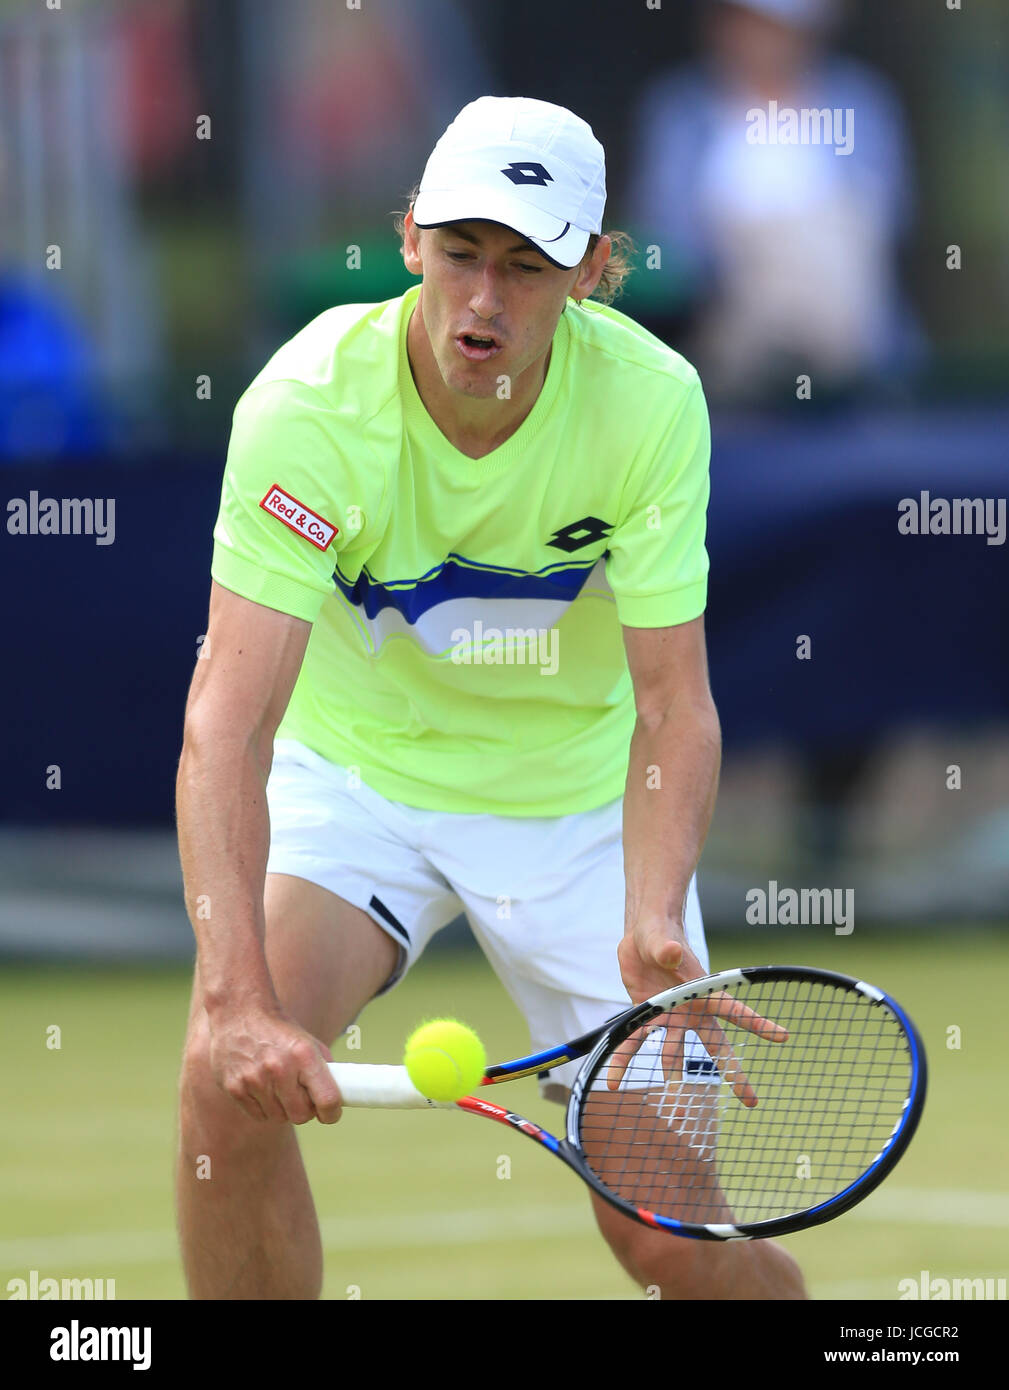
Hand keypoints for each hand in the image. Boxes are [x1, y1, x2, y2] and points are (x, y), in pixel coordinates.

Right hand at [207, 1003, 343, 1124]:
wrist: (240, 1012)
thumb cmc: (279, 1030)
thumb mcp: (308, 1043)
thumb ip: (323, 1070)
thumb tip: (337, 1099)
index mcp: (303, 1054)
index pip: (327, 1099)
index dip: (332, 1113)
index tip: (331, 1114)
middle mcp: (279, 1068)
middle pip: (301, 1116)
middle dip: (305, 1110)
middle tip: (302, 1097)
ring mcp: (254, 1079)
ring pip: (279, 1117)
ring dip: (283, 1108)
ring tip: (279, 1087)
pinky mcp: (234, 1087)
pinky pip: (258, 1115)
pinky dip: (264, 1107)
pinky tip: (262, 1087)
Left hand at [613, 920, 787, 1106]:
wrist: (643, 937)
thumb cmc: (660, 934)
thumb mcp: (661, 940)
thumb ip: (667, 949)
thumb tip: (672, 952)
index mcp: (703, 990)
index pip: (734, 1009)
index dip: (758, 1023)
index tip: (783, 1036)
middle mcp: (691, 1010)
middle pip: (716, 1046)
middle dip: (734, 1074)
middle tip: (752, 1101)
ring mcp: (671, 1017)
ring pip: (675, 1055)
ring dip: (673, 1082)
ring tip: (677, 1116)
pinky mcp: (647, 1017)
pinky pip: (634, 1043)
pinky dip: (623, 1061)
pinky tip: (611, 1081)